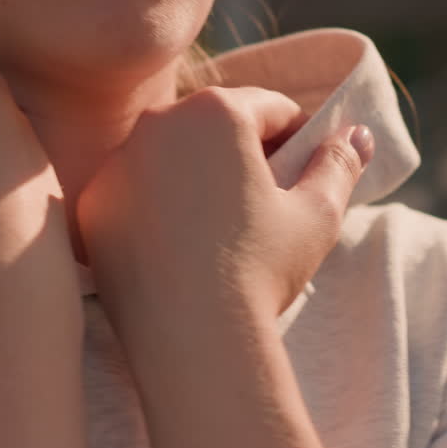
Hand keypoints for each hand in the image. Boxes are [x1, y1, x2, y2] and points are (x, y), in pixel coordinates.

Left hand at [75, 85, 374, 328]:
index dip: (297, 140)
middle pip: (215, 126)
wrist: (193, 338)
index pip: (270, 109)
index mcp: (217, 111)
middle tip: (266, 207)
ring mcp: (116, 164)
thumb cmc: (261, 269)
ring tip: (223, 231)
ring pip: (170, 158)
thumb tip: (355, 136)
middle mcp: (157, 123)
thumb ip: (338, 164)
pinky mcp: (91, 208)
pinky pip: (135, 194)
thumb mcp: (318, 214)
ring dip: (197, 179)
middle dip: (243, 156)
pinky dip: (156, 210)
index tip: (303, 174)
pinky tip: (181, 249)